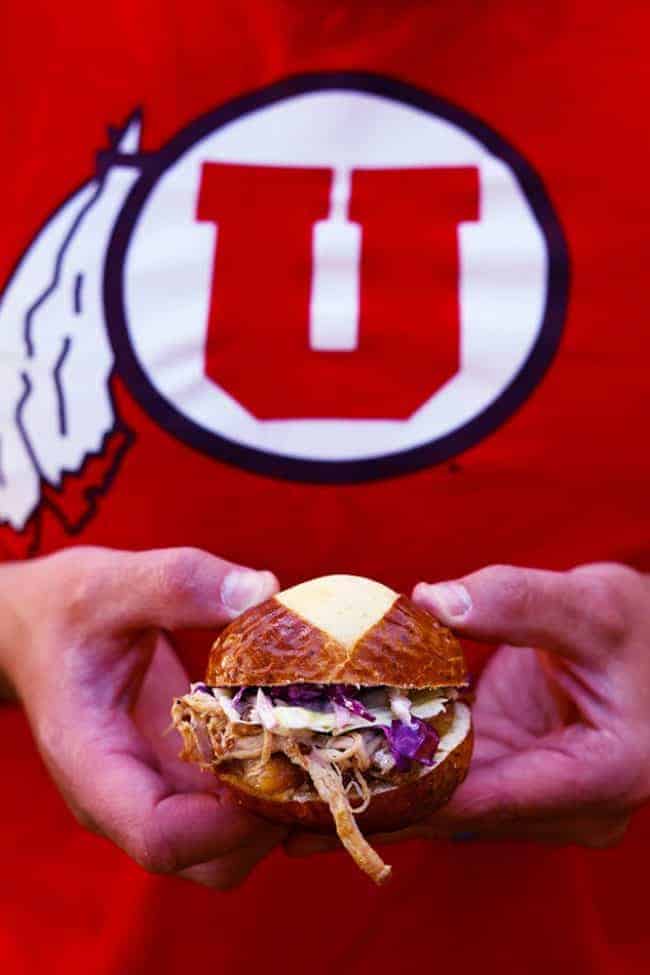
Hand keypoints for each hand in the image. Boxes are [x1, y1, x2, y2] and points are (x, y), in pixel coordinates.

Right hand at [0, 546, 282, 888]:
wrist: (40, 627)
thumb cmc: (66, 610)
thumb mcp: (111, 583)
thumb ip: (179, 583)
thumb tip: (262, 591)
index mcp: (93, 767)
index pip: (161, 838)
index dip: (231, 824)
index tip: (286, 765)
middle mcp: (125, 798)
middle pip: (208, 861)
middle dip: (270, 823)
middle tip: (316, 753)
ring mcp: (156, 791)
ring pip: (229, 847)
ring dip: (279, 809)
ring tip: (315, 742)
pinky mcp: (182, 776)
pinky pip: (234, 811)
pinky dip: (272, 787)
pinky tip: (301, 733)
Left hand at [287, 562, 649, 855]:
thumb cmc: (640, 632)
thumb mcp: (592, 604)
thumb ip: (518, 601)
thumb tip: (431, 601)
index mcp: (600, 776)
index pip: (483, 796)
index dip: (399, 791)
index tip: (324, 780)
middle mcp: (566, 807)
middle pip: (451, 813)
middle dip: (366, 803)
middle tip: (276, 797)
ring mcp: (536, 798)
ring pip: (441, 808)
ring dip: (368, 798)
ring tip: (281, 796)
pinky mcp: (510, 778)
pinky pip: (444, 787)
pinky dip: (390, 779)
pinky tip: (326, 779)